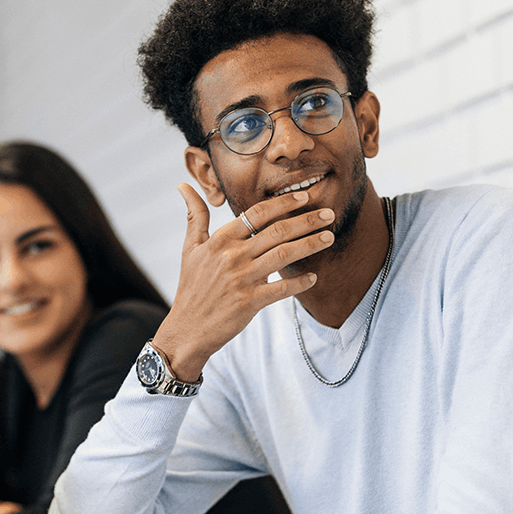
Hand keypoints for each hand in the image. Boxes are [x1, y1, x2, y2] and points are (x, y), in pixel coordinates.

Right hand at [152, 185, 335, 380]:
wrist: (187, 328)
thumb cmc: (191, 286)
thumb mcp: (189, 248)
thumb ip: (194, 215)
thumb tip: (183, 185)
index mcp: (220, 240)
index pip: (256, 214)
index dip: (283, 204)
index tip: (304, 197)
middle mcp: (232, 256)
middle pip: (277, 231)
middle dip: (306, 220)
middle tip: (329, 213)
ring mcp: (242, 279)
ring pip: (283, 255)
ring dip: (309, 244)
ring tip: (329, 237)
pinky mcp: (249, 302)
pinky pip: (281, 290)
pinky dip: (299, 283)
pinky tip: (313, 277)